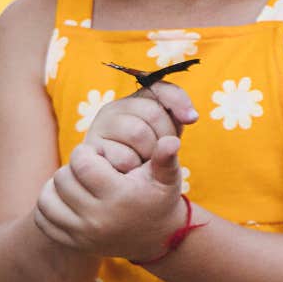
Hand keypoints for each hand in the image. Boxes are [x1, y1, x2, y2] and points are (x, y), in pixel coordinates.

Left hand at [33, 135, 185, 260]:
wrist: (159, 238)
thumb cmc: (160, 198)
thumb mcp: (168, 176)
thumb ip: (166, 156)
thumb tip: (171, 140)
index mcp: (118, 198)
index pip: (82, 164)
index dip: (86, 152)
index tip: (99, 155)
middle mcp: (98, 219)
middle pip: (63, 179)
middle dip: (73, 166)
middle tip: (90, 167)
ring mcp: (83, 235)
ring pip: (47, 199)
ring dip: (57, 184)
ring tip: (77, 180)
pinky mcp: (74, 243)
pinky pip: (44, 220)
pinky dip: (49, 204)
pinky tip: (67, 196)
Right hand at [83, 81, 198, 172]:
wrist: (127, 192)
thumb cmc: (151, 159)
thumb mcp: (167, 135)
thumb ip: (178, 116)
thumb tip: (191, 116)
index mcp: (132, 101)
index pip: (159, 88)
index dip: (179, 102)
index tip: (191, 119)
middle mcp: (114, 108)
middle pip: (153, 113)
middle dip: (165, 138)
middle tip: (160, 153)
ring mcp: (99, 128)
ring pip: (138, 132)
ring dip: (150, 154)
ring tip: (145, 162)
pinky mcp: (91, 150)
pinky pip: (124, 157)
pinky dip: (134, 168)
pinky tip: (129, 172)